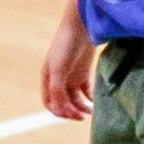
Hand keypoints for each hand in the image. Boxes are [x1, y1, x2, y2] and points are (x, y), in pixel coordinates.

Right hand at [40, 2, 94, 120]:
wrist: (81, 27)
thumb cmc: (65, 45)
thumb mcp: (58, 68)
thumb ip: (56, 88)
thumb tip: (59, 108)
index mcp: (48, 78)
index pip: (50, 103)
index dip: (59, 112)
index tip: (71, 114)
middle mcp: (58, 79)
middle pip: (63, 103)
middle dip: (71, 112)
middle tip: (82, 116)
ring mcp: (71, 76)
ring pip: (75, 99)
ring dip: (81, 107)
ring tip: (91, 111)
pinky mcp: (84, 73)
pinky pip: (86, 92)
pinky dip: (90, 99)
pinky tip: (95, 101)